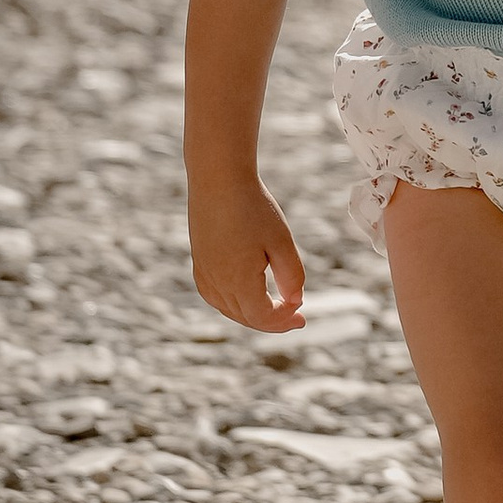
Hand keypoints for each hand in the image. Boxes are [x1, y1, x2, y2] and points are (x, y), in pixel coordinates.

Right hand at [187, 170, 306, 329]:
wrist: (219, 180)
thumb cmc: (253, 208)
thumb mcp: (282, 241)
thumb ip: (292, 275)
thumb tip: (296, 301)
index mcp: (237, 281)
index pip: (262, 317)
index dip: (283, 321)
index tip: (302, 314)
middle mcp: (216, 284)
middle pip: (246, 318)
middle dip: (272, 321)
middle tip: (296, 317)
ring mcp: (204, 275)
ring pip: (230, 310)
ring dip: (254, 315)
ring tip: (277, 309)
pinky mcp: (199, 265)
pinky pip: (217, 298)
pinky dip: (236, 304)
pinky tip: (249, 297)